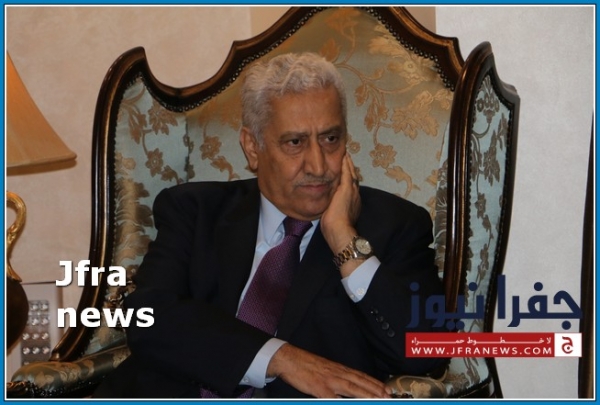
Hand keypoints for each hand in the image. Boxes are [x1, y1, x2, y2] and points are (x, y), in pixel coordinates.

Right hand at [267, 343, 390, 397]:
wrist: (289, 358)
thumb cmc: (304, 365)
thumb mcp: (324, 369)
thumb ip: (336, 377)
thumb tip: (346, 385)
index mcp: (338, 369)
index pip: (361, 376)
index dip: (374, 383)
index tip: (385, 389)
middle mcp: (337, 374)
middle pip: (360, 382)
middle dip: (376, 390)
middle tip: (388, 396)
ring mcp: (329, 381)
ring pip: (352, 389)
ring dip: (366, 395)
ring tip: (377, 399)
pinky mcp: (319, 388)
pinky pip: (332, 398)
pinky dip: (341, 402)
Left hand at [320, 153, 360, 254]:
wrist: (341, 232)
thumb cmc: (335, 229)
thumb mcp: (334, 216)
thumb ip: (332, 209)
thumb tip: (326, 208)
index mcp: (353, 202)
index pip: (350, 186)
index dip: (348, 178)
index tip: (345, 171)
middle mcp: (355, 194)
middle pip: (353, 177)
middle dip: (350, 168)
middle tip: (346, 157)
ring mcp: (351, 191)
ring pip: (351, 173)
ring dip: (348, 163)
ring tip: (345, 154)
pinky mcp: (346, 188)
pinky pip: (347, 172)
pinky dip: (346, 164)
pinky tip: (344, 156)